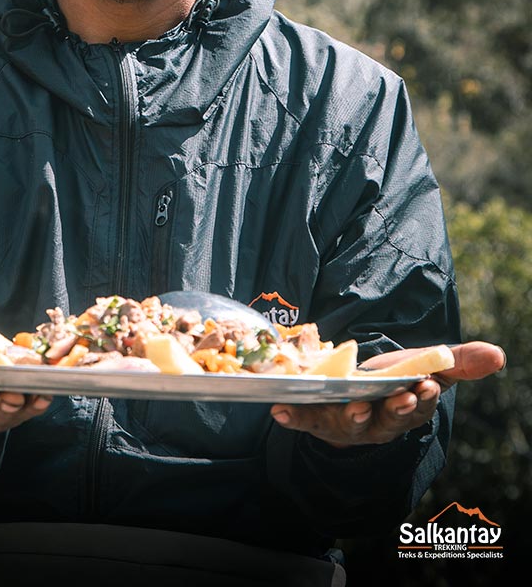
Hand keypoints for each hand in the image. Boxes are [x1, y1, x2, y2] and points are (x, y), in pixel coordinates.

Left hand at [269, 341, 505, 448]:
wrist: (354, 393)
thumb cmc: (394, 379)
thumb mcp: (425, 366)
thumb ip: (458, 361)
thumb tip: (498, 354)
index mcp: (404, 410)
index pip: (419, 407)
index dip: (424, 398)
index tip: (427, 386)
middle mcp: (376, 422)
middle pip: (387, 420)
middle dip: (394, 410)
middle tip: (402, 398)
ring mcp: (345, 421)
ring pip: (348, 423)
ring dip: (351, 416)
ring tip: (354, 407)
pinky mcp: (316, 416)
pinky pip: (304, 418)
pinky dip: (293, 416)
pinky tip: (281, 410)